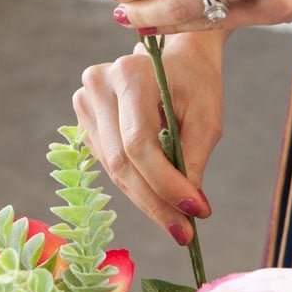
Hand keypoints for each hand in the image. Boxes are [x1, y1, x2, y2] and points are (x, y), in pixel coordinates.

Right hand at [72, 33, 224, 244]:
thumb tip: (187, 209)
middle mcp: (98, 85)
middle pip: (123, 162)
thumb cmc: (197, 84)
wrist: (179, 60)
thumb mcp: (207, 119)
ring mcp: (85, 101)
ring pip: (114, 169)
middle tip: (184, 232)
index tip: (194, 212)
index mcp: (130, 75)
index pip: (139, 144)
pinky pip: (109, 164)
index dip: (164, 184)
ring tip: (177, 221)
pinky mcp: (84, 119)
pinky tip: (159, 198)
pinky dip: (136, 186)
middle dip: (156, 202)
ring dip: (146, 200)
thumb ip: (194, 161)